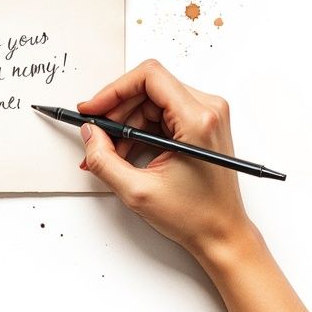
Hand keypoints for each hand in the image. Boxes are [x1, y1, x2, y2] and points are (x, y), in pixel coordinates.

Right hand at [78, 59, 250, 258]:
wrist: (222, 234)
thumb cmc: (196, 216)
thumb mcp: (137, 191)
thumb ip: (103, 159)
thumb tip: (89, 133)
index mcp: (198, 120)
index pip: (149, 77)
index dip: (114, 90)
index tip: (94, 109)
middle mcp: (208, 110)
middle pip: (148, 89)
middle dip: (117, 112)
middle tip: (97, 136)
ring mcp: (207, 115)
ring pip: (152, 101)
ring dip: (126, 124)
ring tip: (112, 154)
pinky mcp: (202, 124)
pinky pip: (162, 113)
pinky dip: (140, 130)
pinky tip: (127, 152)